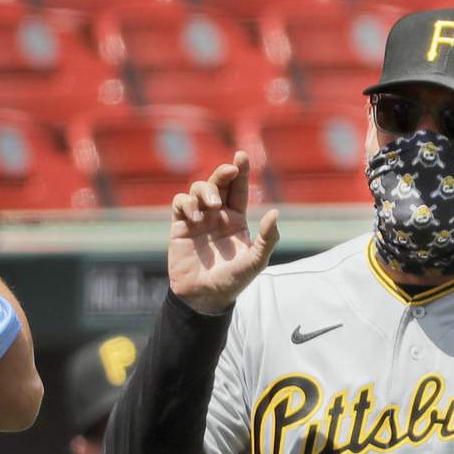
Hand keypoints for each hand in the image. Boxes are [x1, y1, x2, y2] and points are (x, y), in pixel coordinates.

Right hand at [167, 151, 279, 314]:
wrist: (204, 297)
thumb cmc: (232, 281)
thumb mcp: (255, 262)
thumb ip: (267, 239)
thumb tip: (274, 213)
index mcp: (236, 219)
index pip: (239, 188)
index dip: (240, 170)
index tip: (241, 155)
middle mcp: (217, 215)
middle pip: (218, 182)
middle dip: (222, 173)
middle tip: (228, 172)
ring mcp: (197, 219)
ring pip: (197, 189)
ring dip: (204, 190)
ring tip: (210, 206)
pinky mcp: (180, 226)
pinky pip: (180, 203)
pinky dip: (186, 203)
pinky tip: (195, 216)